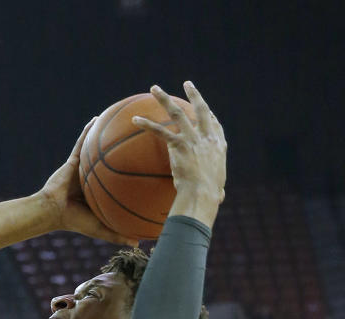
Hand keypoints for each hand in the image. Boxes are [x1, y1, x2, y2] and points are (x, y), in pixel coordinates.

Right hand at [39, 120, 138, 246]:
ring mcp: (83, 168)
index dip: (135, 174)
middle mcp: (94, 177)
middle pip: (114, 162)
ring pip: (99, 149)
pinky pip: (82, 143)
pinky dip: (88, 132)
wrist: (51, 212)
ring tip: (123, 121)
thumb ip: (118, 235)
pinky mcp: (73, 162)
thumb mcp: (100, 229)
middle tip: (145, 138)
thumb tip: (139, 244)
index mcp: (102, 191)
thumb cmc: (73, 221)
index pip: (122, 181)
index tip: (153, 166)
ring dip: (108, 136)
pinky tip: (96, 119)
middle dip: (127, 150)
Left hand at [132, 82, 226, 222]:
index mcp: (218, 145)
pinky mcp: (179, 144)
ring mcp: (193, 138)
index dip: (209, 115)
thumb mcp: (218, 189)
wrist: (202, 194)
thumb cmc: (209, 197)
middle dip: (194, 94)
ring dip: (164, 98)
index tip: (205, 108)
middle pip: (201, 109)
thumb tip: (219, 199)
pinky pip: (159, 131)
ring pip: (177, 112)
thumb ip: (217, 189)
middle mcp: (207, 137)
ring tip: (154, 88)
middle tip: (187, 84)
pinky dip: (146, 124)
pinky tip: (135, 119)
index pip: (214, 124)